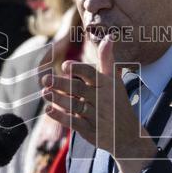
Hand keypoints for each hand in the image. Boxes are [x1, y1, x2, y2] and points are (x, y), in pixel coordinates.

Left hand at [42, 36, 155, 172]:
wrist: (127, 135)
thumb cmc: (117, 103)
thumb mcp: (114, 81)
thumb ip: (107, 60)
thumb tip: (109, 37)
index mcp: (106, 85)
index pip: (91, 74)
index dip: (78, 69)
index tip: (65, 65)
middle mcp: (101, 99)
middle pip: (78, 89)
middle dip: (61, 84)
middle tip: (46, 79)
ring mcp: (95, 116)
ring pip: (74, 106)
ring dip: (58, 99)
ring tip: (44, 92)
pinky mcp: (90, 131)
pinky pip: (73, 123)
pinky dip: (61, 116)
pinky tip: (49, 109)